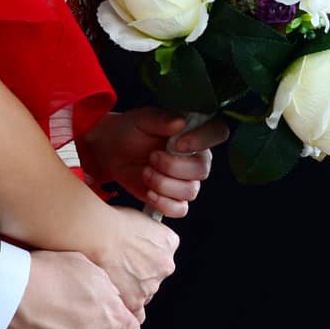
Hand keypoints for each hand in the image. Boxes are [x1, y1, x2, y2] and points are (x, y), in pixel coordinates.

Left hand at [81, 107, 228, 218]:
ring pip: (191, 191)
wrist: (112, 150)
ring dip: (164, 184)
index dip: (202, 140)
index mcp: (194, 133)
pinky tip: (148, 191)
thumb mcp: (142, 119)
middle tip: (152, 157)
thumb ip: (160, 119)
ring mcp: (186, 180)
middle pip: (202, 169)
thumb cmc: (131, 130)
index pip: (217, 133)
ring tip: (145, 172)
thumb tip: (180, 122)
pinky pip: (180, 209)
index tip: (177, 143)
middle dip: (173, 167)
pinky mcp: (173, 198)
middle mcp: (196, 157)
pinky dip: (163, 203)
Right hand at [91, 207, 179, 318]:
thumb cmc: (108, 222)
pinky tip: (116, 302)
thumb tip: (139, 236)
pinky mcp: (136, 301)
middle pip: (155, 275)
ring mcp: (151, 285)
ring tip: (112, 281)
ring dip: (132, 290)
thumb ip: (145, 231)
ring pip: (144, 293)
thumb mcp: (136, 216)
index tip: (138, 254)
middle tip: (121, 267)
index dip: (148, 254)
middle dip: (140, 274)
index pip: (164, 253)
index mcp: (169, 241)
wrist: (95, 235)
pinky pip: (136, 313)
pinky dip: (127, 309)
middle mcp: (165, 265)